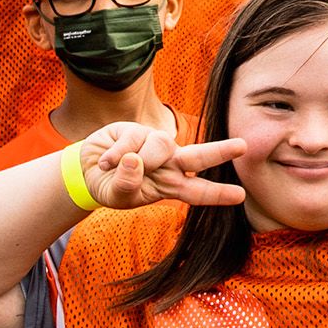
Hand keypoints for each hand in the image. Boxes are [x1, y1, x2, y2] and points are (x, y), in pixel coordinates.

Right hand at [79, 123, 246, 211]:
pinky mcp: (136, 130)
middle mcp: (168, 163)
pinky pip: (132, 140)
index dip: (217, 194)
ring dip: (142, 159)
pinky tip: (105, 162)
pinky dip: (115, 155)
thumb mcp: (116, 198)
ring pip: (162, 145)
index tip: (240, 195)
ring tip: (115, 169)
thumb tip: (135, 161)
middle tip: (242, 145)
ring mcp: (153, 144)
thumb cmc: (110, 187)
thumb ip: (126, 186)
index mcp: (170, 186)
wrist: (85, 171)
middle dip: (220, 151)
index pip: (197, 191)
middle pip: (198, 156)